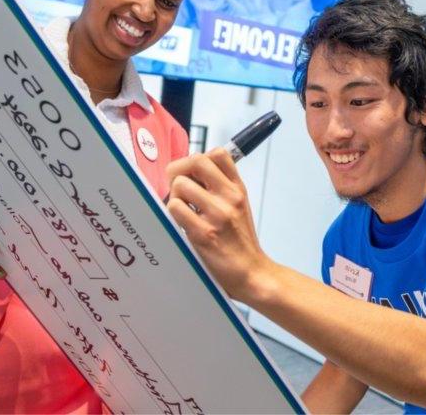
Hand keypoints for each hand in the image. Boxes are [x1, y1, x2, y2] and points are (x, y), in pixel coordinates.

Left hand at [166, 148, 271, 301]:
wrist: (252, 272)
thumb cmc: (240, 240)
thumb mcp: (239, 205)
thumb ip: (220, 186)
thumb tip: (189, 170)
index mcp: (237, 188)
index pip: (218, 153)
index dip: (197, 158)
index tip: (192, 174)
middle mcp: (230, 196)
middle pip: (196, 160)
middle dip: (179, 170)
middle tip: (178, 188)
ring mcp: (218, 214)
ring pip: (180, 185)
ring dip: (175, 196)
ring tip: (183, 210)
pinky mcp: (204, 233)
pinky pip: (175, 208)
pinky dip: (173, 213)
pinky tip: (183, 223)